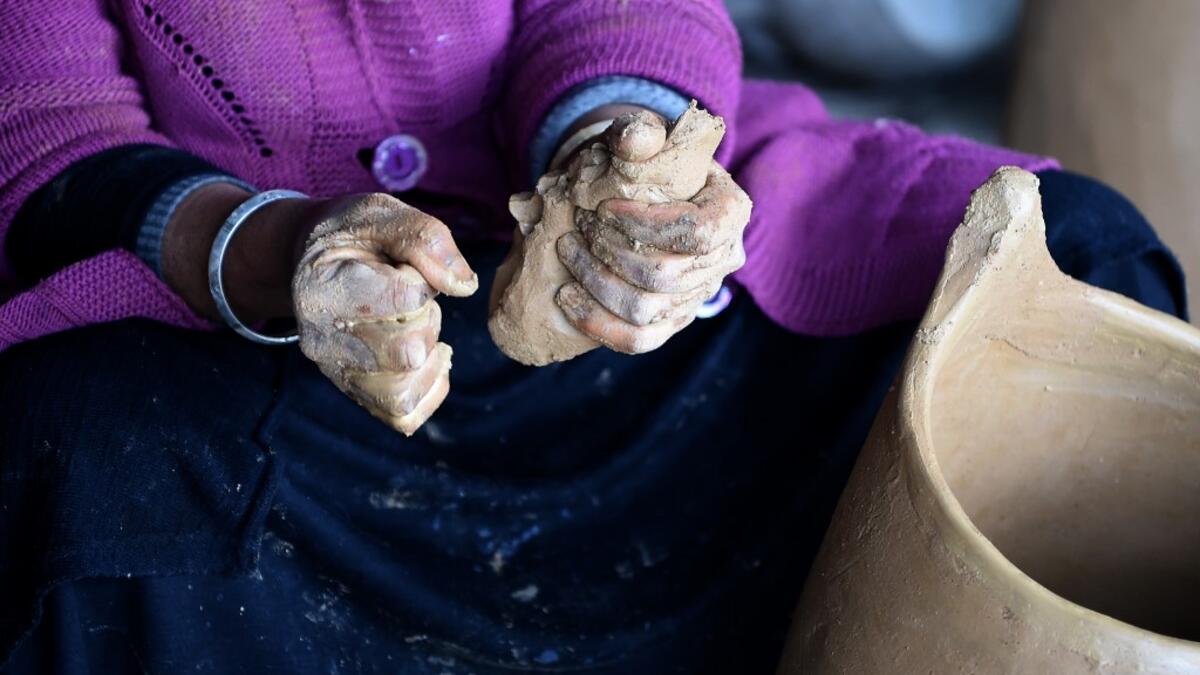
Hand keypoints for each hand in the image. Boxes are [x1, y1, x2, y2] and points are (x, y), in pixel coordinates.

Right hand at [292, 194, 476, 434]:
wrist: (316, 261)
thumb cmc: (353, 235)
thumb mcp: (382, 214)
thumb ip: (426, 239)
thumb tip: (465, 286)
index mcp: (322, 288)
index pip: (404, 299)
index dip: (421, 278)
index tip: (400, 266)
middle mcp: (320, 340)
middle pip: (407, 351)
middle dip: (427, 318)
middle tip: (411, 295)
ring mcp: (336, 372)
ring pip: (403, 392)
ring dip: (428, 356)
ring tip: (414, 324)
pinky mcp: (355, 392)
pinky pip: (403, 415)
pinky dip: (429, 388)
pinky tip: (429, 357)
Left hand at [554, 114, 750, 353]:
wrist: (634, 194)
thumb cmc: (643, 164)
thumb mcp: (642, 139)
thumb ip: (639, 133)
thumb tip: (635, 139)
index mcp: (730, 211)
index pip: (697, 232)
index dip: (645, 225)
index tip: (603, 207)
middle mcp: (722, 259)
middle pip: (666, 276)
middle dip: (610, 251)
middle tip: (576, 227)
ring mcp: (697, 295)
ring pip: (647, 311)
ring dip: (596, 283)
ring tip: (567, 253)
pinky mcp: (671, 320)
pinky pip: (639, 340)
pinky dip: (597, 323)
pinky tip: (566, 297)